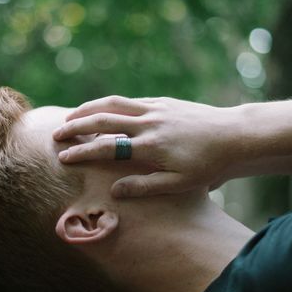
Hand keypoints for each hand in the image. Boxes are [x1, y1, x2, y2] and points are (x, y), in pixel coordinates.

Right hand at [52, 95, 236, 197]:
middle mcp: (149, 123)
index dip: (83, 152)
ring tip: (71, 116)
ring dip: (89, 109)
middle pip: (104, 120)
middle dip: (77, 126)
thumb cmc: (209, 165)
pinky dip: (111, 104)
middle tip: (56, 134)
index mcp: (150, 146)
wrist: (234, 136)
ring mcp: (156, 109)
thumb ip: (145, 186)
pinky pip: (131, 101)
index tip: (64, 157)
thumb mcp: (180, 183)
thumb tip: (115, 190)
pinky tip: (103, 110)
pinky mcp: (163, 102)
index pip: (107, 148)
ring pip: (114, 104)